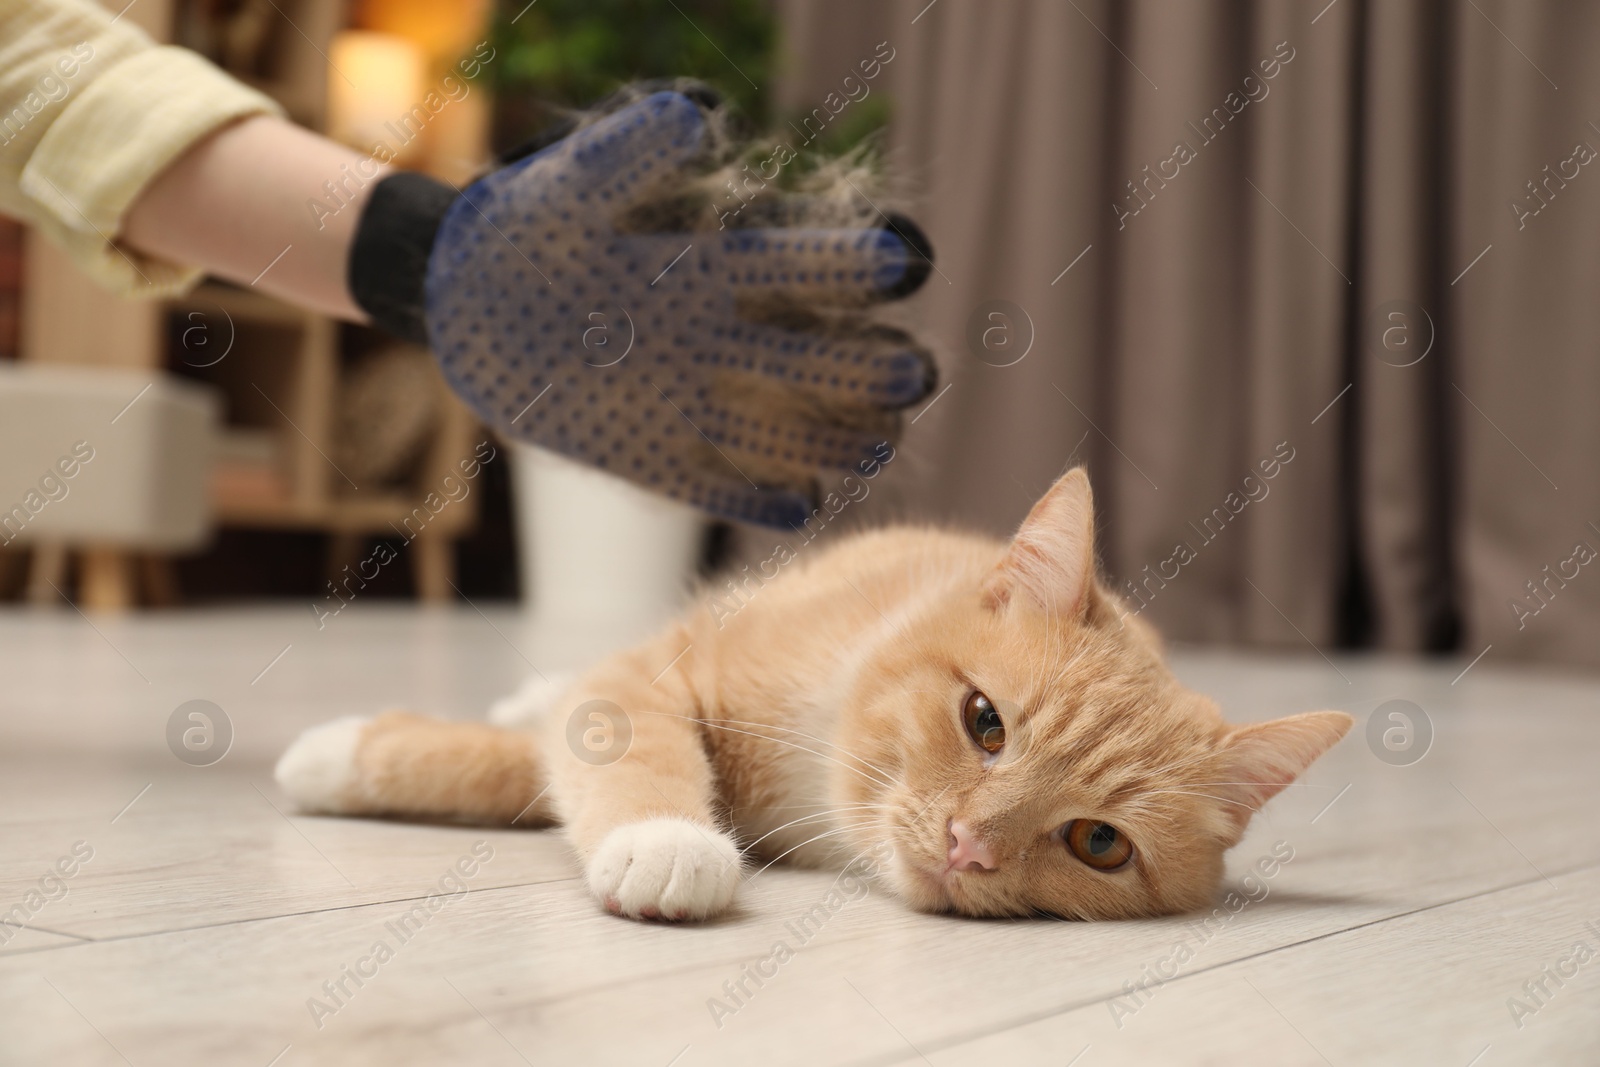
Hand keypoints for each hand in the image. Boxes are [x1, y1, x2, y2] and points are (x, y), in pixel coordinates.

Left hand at [351, 89, 936, 526]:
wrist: (465, 299)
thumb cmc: (523, 226)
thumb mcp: (571, 182)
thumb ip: (632, 152)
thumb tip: (701, 113)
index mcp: (710, 263)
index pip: (800, 262)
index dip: (851, 262)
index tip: (903, 260)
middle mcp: (717, 335)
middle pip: (816, 355)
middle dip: (869, 363)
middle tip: (914, 372)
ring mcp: (691, 398)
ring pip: (785, 425)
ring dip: (834, 436)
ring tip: (879, 444)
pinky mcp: (653, 455)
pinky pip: (716, 485)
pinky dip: (757, 496)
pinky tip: (799, 503)